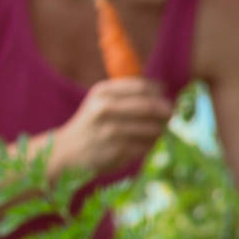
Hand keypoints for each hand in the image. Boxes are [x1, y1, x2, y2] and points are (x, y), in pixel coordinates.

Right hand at [48, 78, 172, 179]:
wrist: (66, 151)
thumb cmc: (91, 123)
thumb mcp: (100, 100)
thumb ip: (126, 93)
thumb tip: (162, 90)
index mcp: (102, 92)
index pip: (141, 87)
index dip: (158, 92)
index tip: (164, 95)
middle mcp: (105, 108)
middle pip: (150, 106)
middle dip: (166, 111)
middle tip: (171, 114)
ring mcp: (110, 131)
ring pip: (152, 128)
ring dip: (160, 129)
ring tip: (160, 129)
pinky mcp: (116, 150)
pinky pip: (145, 146)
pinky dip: (151, 144)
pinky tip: (147, 143)